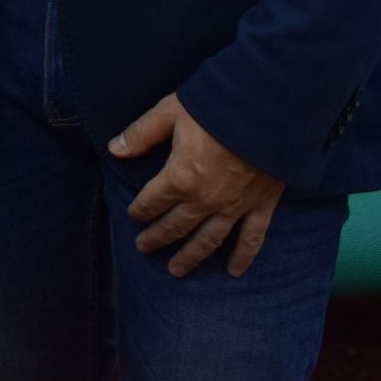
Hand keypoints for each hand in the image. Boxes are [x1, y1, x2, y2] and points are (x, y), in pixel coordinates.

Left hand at [113, 93, 285, 277]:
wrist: (266, 111)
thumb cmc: (215, 108)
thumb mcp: (169, 113)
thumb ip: (141, 134)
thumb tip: (114, 149)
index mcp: (179, 178)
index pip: (152, 202)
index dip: (140, 210)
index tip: (134, 216)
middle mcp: (204, 200)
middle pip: (175, 227)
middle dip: (157, 238)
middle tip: (144, 249)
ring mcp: (233, 207)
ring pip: (207, 241)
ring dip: (190, 257)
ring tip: (176, 270)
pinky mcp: (260, 206)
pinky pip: (251, 238)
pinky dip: (243, 257)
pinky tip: (235, 272)